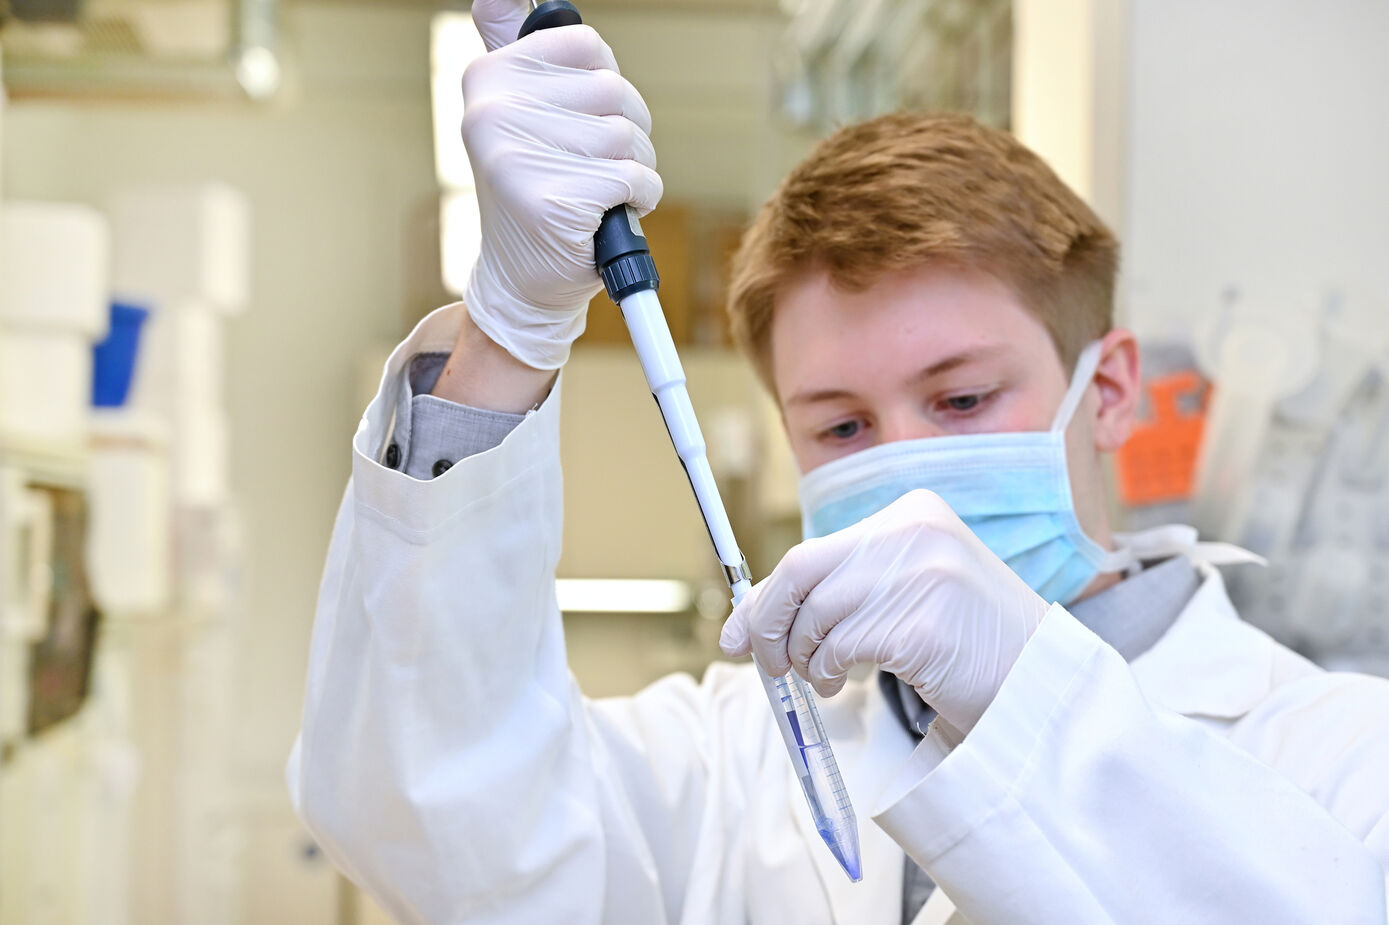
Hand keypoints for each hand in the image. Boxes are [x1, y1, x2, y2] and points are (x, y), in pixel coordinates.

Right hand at [460, 5, 661, 369]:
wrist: (523, 281)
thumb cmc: (538, 191)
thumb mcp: (521, 115)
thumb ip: (523, 56)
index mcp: (487, 79)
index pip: (586, 44)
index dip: (605, 82)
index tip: (586, 115)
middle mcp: (493, 113)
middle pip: (613, 90)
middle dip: (628, 130)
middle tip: (600, 164)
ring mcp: (518, 158)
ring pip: (627, 135)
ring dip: (636, 167)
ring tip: (604, 191)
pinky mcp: (552, 201)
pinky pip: (633, 178)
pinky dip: (640, 197)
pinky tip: (611, 213)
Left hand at [719, 489, 1050, 734]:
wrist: (1038, 683)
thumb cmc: (965, 641)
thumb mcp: (904, 591)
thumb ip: (838, 589)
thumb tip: (748, 616)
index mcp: (911, 513)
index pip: (812, 550)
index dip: (766, 596)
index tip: (737, 632)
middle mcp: (915, 532)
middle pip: (802, 572)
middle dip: (769, 624)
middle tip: (768, 664)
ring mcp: (921, 574)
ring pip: (816, 616)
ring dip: (806, 658)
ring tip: (826, 677)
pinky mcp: (921, 624)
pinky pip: (841, 648)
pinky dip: (828, 671)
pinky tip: (844, 682)